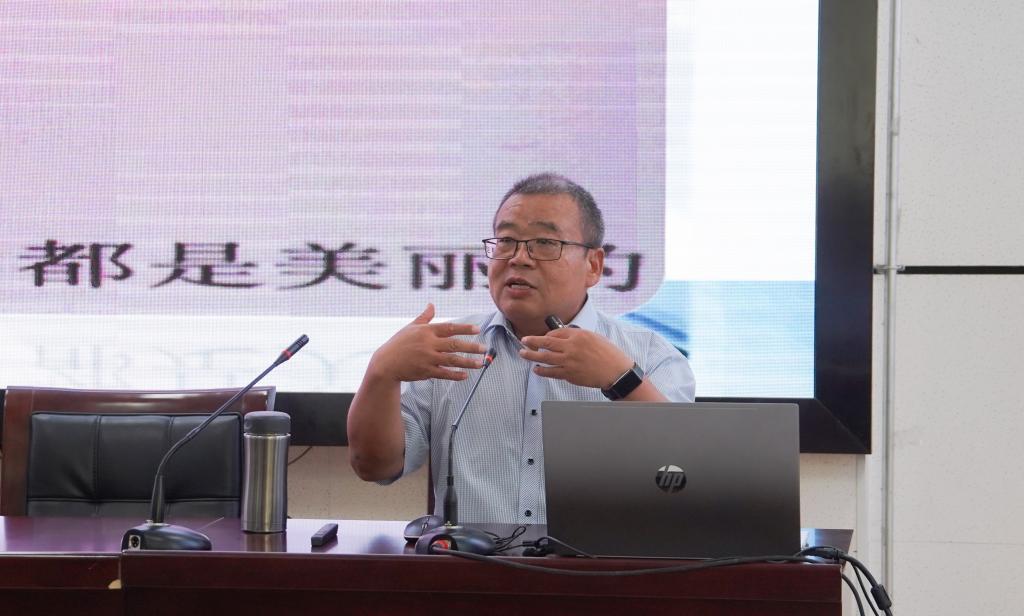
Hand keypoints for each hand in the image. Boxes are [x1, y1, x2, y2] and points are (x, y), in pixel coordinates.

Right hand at [370, 303, 486, 381]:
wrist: (385, 364)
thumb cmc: (399, 344)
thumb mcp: (411, 327)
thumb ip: (424, 317)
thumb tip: (431, 304)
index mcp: (426, 331)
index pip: (449, 328)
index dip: (464, 328)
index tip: (477, 329)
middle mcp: (428, 344)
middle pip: (454, 344)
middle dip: (471, 346)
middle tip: (484, 348)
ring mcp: (427, 358)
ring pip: (452, 360)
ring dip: (468, 362)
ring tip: (481, 363)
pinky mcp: (425, 371)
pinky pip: (444, 373)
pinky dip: (455, 375)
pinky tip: (465, 375)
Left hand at [519, 328, 633, 388]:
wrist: (616, 371)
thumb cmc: (608, 354)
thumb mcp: (594, 338)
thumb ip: (577, 337)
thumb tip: (563, 338)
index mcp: (578, 335)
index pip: (556, 332)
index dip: (547, 335)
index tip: (542, 338)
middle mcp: (572, 346)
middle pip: (546, 342)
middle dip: (532, 341)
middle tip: (524, 340)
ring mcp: (569, 361)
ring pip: (544, 357)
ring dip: (531, 355)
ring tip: (523, 353)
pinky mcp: (569, 374)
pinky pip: (551, 372)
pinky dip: (542, 371)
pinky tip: (536, 369)